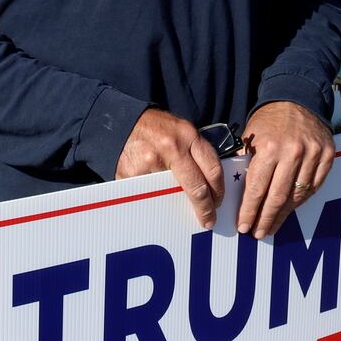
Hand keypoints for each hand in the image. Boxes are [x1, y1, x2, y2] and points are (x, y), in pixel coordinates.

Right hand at [116, 108, 223, 228]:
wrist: (122, 122)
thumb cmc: (156, 129)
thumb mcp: (182, 132)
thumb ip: (196, 154)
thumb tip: (210, 184)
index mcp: (188, 136)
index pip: (213, 169)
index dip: (219, 191)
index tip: (218, 202)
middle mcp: (171, 148)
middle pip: (197, 188)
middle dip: (205, 208)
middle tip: (208, 219)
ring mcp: (151, 162)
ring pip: (172, 195)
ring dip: (178, 204)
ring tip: (179, 206)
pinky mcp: (133, 175)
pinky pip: (150, 194)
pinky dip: (155, 198)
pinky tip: (154, 193)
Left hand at [237, 101, 334, 237]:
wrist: (297, 97)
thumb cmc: (269, 120)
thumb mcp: (251, 137)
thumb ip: (247, 163)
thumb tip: (238, 194)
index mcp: (270, 149)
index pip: (257, 189)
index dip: (249, 211)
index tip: (244, 226)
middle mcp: (293, 153)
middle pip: (278, 198)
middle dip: (266, 219)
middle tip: (258, 233)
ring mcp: (313, 155)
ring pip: (298, 196)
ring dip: (284, 215)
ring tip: (272, 226)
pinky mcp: (327, 155)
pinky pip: (314, 186)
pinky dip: (302, 200)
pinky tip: (291, 208)